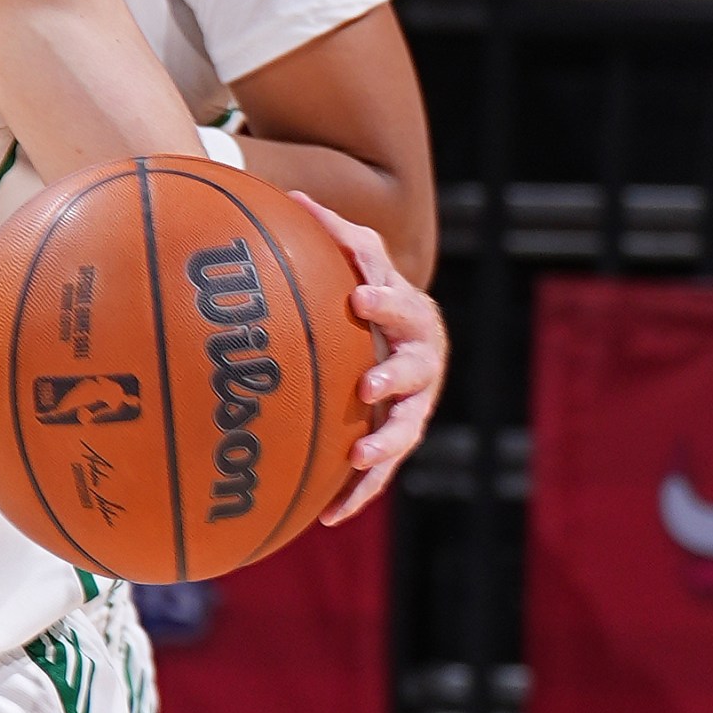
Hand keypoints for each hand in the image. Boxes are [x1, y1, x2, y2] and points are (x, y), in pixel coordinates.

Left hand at [290, 193, 448, 526]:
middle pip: (415, 364)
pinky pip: (382, 470)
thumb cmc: (370, 294)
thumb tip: (294, 195)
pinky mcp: (399, 436)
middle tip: (368, 384)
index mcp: (405, 309)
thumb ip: (332, 236)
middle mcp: (419, 354)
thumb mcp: (357, 262)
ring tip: (361, 457)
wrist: (407, 334)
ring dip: (386, 440)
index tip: (359, 298)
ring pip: (407, 423)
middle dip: (394, 374)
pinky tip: (328, 518)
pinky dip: (358, 493)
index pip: (394, 296)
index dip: (380, 297)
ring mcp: (414, 399)